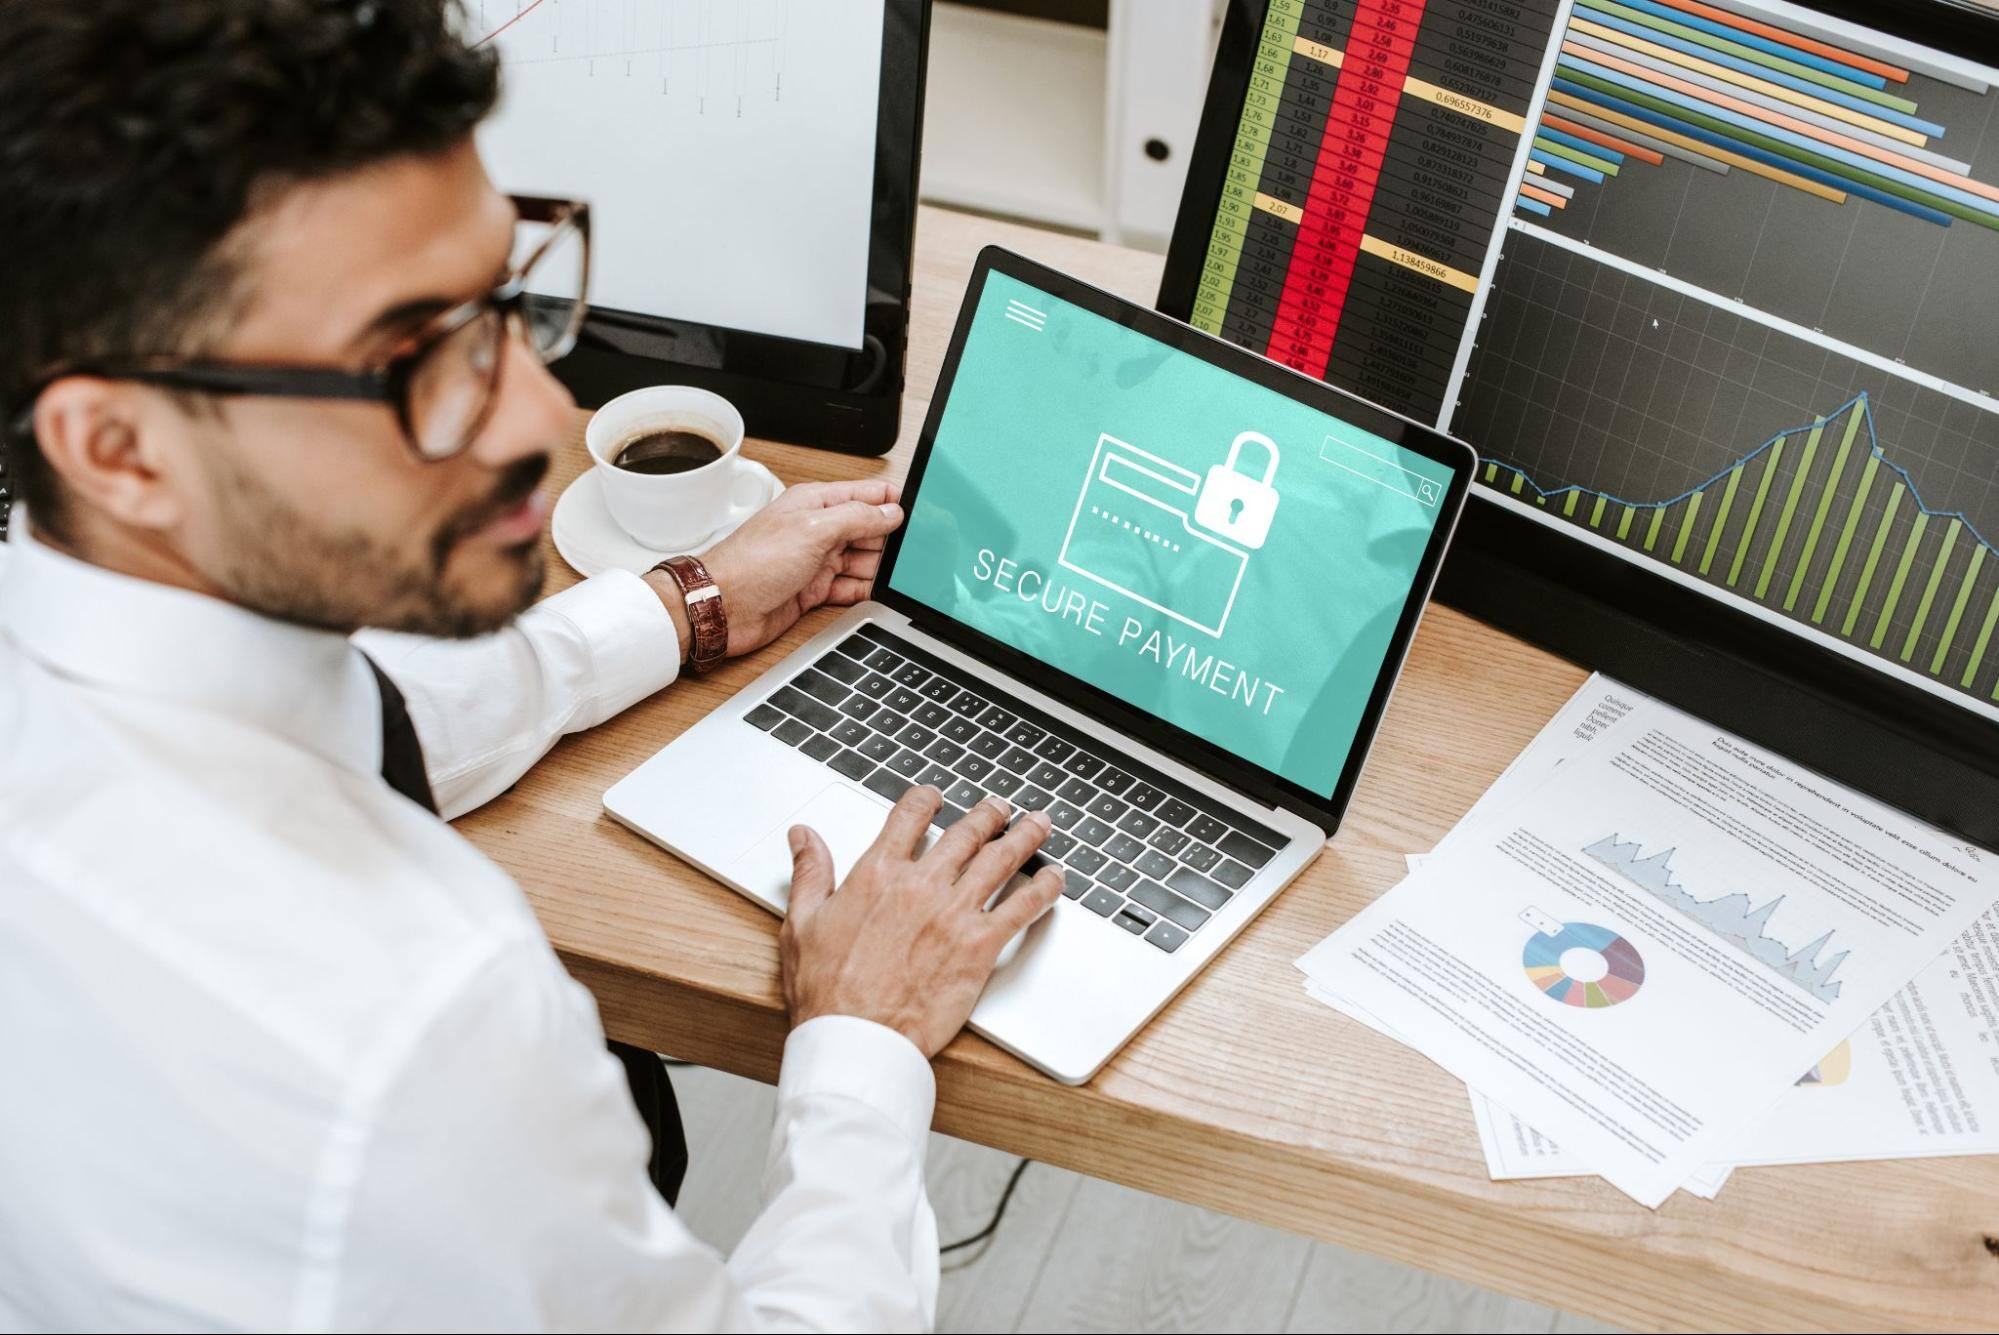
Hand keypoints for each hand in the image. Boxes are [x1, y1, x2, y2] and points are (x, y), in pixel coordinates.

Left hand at [700, 478, 902, 656]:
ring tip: (900, 574)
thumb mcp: (813, 530)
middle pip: (870, 528)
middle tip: (915, 551)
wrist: (723, 607)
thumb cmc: (751, 563)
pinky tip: (878, 592)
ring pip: (863, 560)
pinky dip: (865, 590)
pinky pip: (850, 587)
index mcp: (817, 503)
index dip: (895, 502)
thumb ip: (856, 518)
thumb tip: (890, 513)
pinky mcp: (814, 590)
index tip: (923, 513)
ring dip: (880, 567)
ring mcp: (817, 561)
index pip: (868, 494)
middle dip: (892, 538)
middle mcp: (818, 530)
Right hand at [781, 788, 1063, 1056]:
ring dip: (1025, 836)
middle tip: (1001, 807)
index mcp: (876, 874)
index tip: (936, 796)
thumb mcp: (802, 922)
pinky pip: (1022, 907)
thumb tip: (804, 836)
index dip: (926, 800)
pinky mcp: (979, 947)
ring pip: (1001, 859)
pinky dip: (1045, 888)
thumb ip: (810, 872)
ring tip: (1038, 824)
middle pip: (966, 833)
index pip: (909, 817)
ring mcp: (953, 913)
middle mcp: (920, 885)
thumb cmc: (826, 991)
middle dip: (989, 814)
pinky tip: (1056, 878)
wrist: (855, 1038)